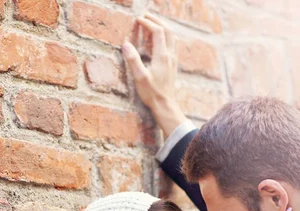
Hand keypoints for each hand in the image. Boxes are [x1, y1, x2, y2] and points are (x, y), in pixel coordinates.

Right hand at [122, 14, 185, 137]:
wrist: (165, 105)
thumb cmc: (152, 93)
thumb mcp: (139, 77)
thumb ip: (133, 60)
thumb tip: (126, 44)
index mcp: (162, 56)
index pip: (157, 32)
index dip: (147, 23)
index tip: (138, 19)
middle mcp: (170, 55)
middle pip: (167, 30)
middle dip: (157, 21)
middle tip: (146, 16)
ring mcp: (173, 60)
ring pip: (172, 36)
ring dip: (163, 27)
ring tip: (153, 24)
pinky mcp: (173, 65)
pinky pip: (173, 44)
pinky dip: (167, 36)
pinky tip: (160, 40)